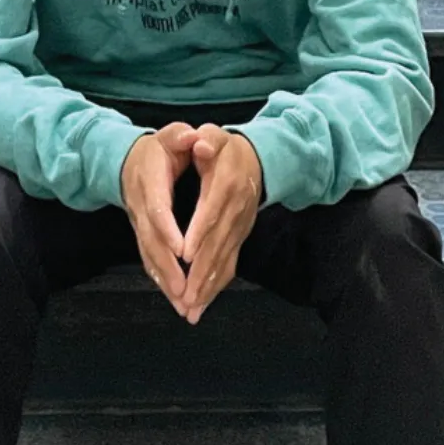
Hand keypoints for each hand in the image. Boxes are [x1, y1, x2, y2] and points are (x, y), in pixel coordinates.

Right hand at [122, 123, 198, 317]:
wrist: (128, 160)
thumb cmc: (158, 148)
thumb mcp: (170, 135)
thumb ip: (180, 136)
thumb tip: (192, 137)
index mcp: (150, 180)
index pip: (157, 208)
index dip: (167, 229)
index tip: (182, 250)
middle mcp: (140, 206)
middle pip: (151, 240)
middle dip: (168, 267)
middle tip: (184, 291)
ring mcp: (139, 223)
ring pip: (149, 255)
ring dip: (165, 280)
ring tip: (182, 304)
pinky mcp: (142, 234)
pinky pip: (149, 259)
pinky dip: (161, 279)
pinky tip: (174, 297)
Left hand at [180, 126, 261, 324]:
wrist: (258, 158)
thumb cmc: (227, 148)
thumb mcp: (216, 136)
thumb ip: (208, 140)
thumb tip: (200, 144)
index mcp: (226, 185)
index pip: (212, 211)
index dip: (200, 232)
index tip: (186, 254)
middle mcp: (236, 210)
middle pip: (218, 244)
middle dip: (201, 272)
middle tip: (184, 296)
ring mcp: (240, 227)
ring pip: (224, 260)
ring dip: (207, 286)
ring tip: (191, 308)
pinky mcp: (240, 237)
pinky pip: (230, 264)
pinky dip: (216, 285)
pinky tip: (204, 303)